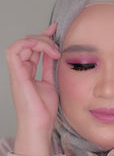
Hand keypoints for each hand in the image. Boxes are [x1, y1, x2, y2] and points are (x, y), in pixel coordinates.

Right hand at [6, 23, 60, 155]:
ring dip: (38, 41)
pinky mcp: (17, 75)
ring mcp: (17, 72)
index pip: (33, 48)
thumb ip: (49, 68)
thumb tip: (54, 54)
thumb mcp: (51, 83)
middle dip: (43, 38)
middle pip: (27, 44)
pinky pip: (14, 52)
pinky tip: (46, 50)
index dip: (43, 36)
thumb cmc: (43, 110)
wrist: (40, 126)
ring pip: (20, 44)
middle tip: (57, 45)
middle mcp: (21, 70)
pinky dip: (29, 45)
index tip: (56, 29)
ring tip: (53, 50)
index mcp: (28, 72)